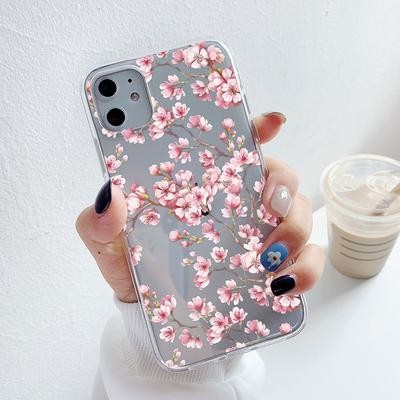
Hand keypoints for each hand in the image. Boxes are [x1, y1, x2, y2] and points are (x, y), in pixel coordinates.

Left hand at [76, 112, 324, 302]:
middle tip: (269, 203)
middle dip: (283, 184)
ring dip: (295, 229)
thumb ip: (100, 222)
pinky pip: (306, 260)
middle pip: (278, 176)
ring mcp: (260, 234)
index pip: (236, 146)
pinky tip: (284, 285)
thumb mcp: (110, 244)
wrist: (152, 315)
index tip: (270, 123)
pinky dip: (305, 269)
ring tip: (269, 256)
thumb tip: (110, 198)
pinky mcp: (274, 267)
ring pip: (298, 214)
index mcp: (204, 185)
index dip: (257, 128)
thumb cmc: (136, 269)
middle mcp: (238, 203)